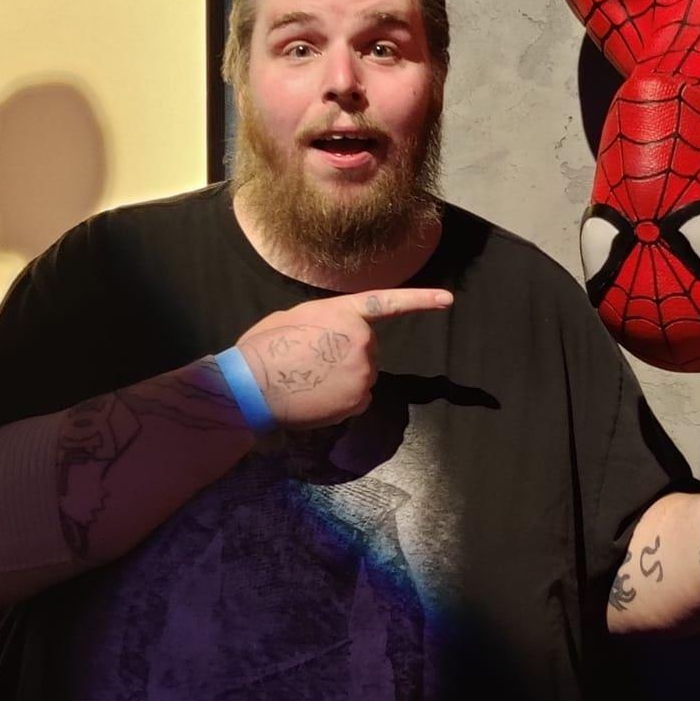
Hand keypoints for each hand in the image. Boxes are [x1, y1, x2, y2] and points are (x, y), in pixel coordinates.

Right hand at [234, 288, 451, 431]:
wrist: (251, 386)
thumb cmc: (264, 348)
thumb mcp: (294, 319)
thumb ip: (324, 322)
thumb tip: (328, 336)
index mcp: (344, 312)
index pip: (388, 303)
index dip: (421, 300)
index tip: (448, 300)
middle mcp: (361, 340)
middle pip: (366, 349)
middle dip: (345, 354)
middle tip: (310, 360)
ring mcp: (363, 372)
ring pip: (361, 376)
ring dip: (341, 378)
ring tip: (308, 378)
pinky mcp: (358, 400)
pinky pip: (356, 399)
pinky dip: (339, 400)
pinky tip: (314, 396)